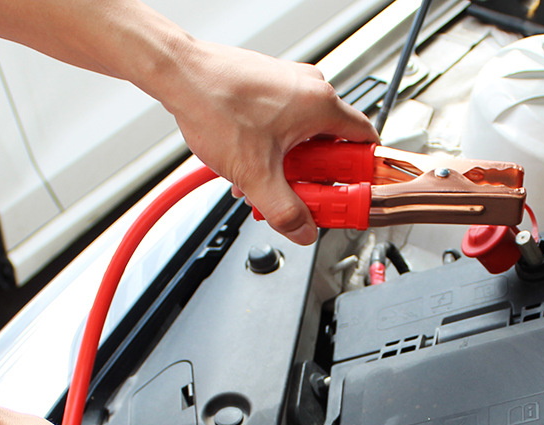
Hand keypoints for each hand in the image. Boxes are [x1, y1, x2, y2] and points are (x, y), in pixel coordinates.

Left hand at [158, 42, 378, 244]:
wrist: (179, 75)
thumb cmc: (215, 104)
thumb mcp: (255, 174)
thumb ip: (284, 210)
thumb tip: (303, 231)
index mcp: (320, 105)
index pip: (364, 141)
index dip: (362, 173)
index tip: (351, 194)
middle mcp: (310, 89)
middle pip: (332, 145)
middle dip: (315, 176)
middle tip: (300, 194)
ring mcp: (290, 85)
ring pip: (305, 137)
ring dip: (291, 165)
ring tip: (267, 180)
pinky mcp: (271, 88)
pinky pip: (286, 125)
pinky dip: (275, 149)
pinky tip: (254, 164)